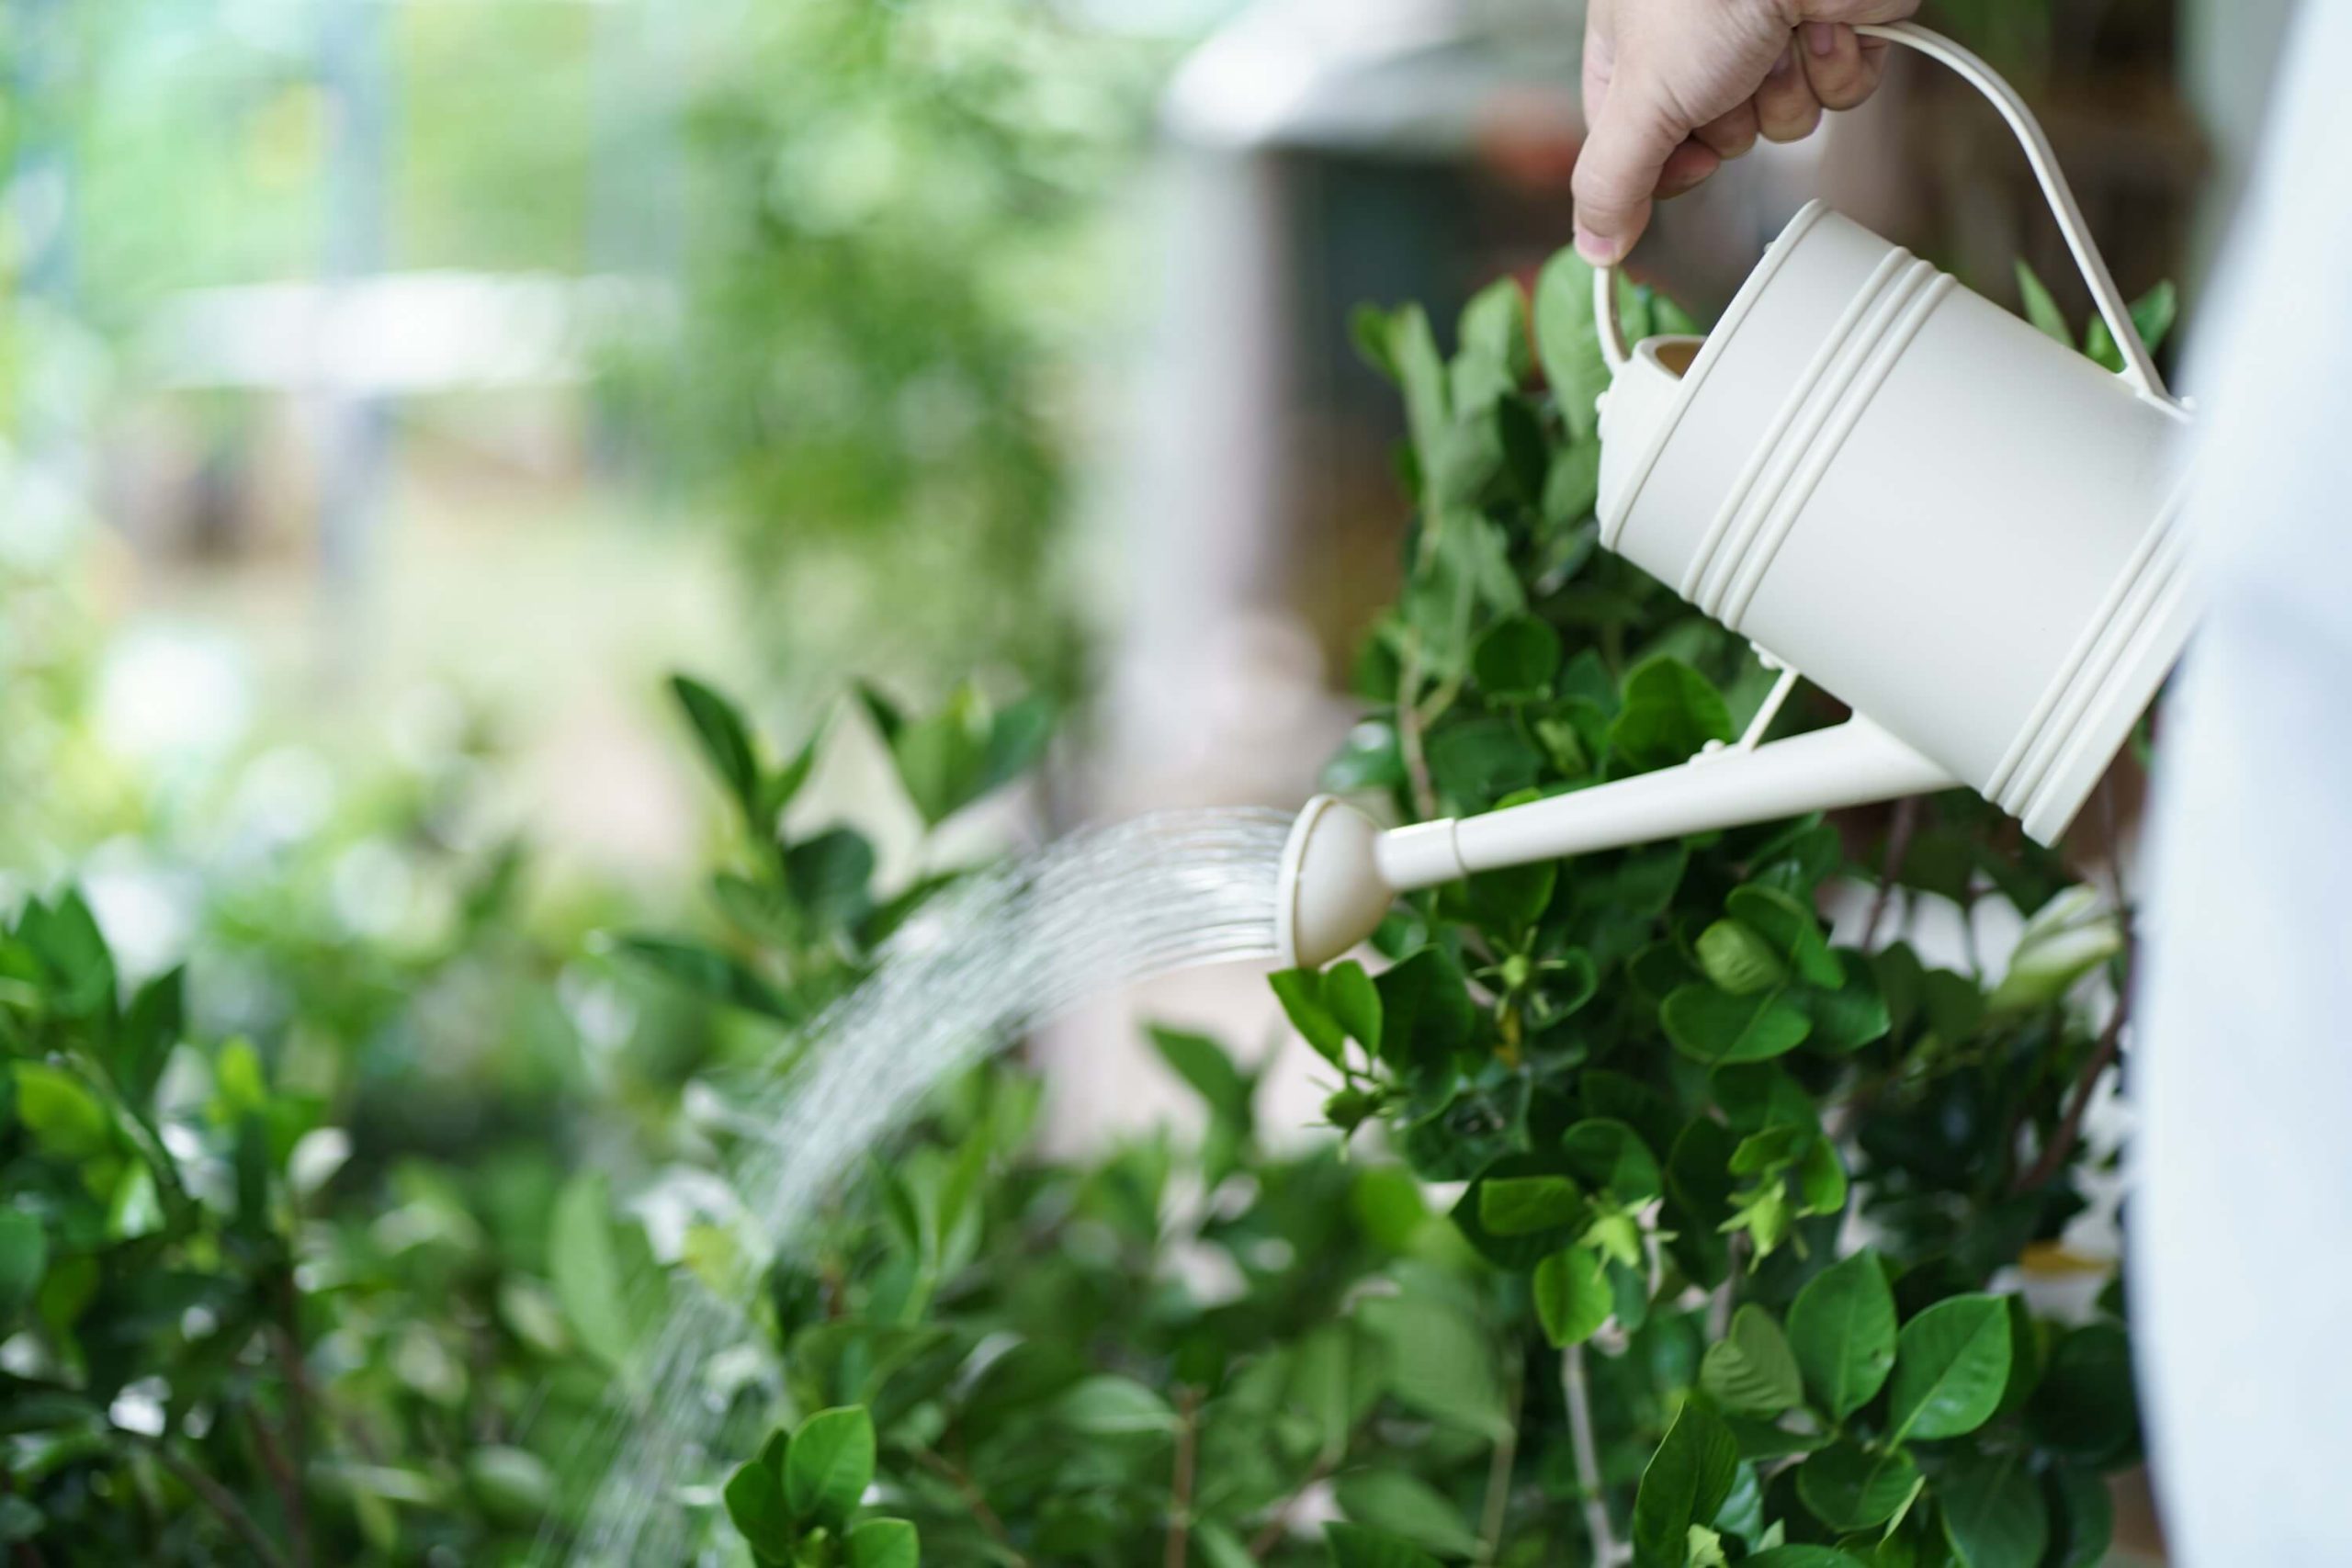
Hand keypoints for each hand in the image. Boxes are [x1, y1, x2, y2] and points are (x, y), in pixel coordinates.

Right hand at [1573, 0, 1920, 264]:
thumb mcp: (1642, 98)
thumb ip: (1611, 181)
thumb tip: (1594, 250)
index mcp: (1636, 51)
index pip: (1638, 147)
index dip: (1667, 166)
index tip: (1690, 159)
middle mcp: (1701, 46)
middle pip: (1719, 142)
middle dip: (1735, 118)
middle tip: (1730, 70)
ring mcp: (1768, 37)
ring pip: (1784, 124)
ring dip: (1789, 89)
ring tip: (1780, 34)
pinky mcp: (1833, 30)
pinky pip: (1840, 93)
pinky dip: (1837, 65)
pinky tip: (1823, 24)